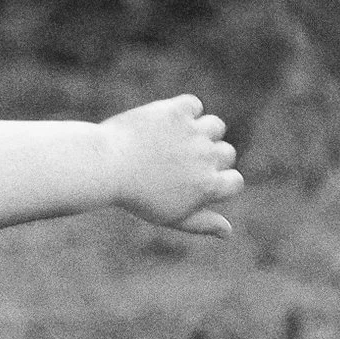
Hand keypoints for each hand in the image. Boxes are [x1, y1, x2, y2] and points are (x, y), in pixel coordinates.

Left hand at [101, 94, 242, 236]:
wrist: (104, 167)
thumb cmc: (136, 197)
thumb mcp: (170, 216)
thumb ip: (202, 223)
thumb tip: (229, 232)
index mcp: (208, 187)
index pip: (235, 182)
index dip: (216, 182)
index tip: (192, 182)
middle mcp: (206, 157)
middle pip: (226, 153)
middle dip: (207, 157)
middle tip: (174, 164)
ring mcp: (193, 132)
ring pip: (215, 126)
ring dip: (200, 132)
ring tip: (173, 142)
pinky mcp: (177, 111)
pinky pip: (193, 106)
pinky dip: (184, 112)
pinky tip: (164, 125)